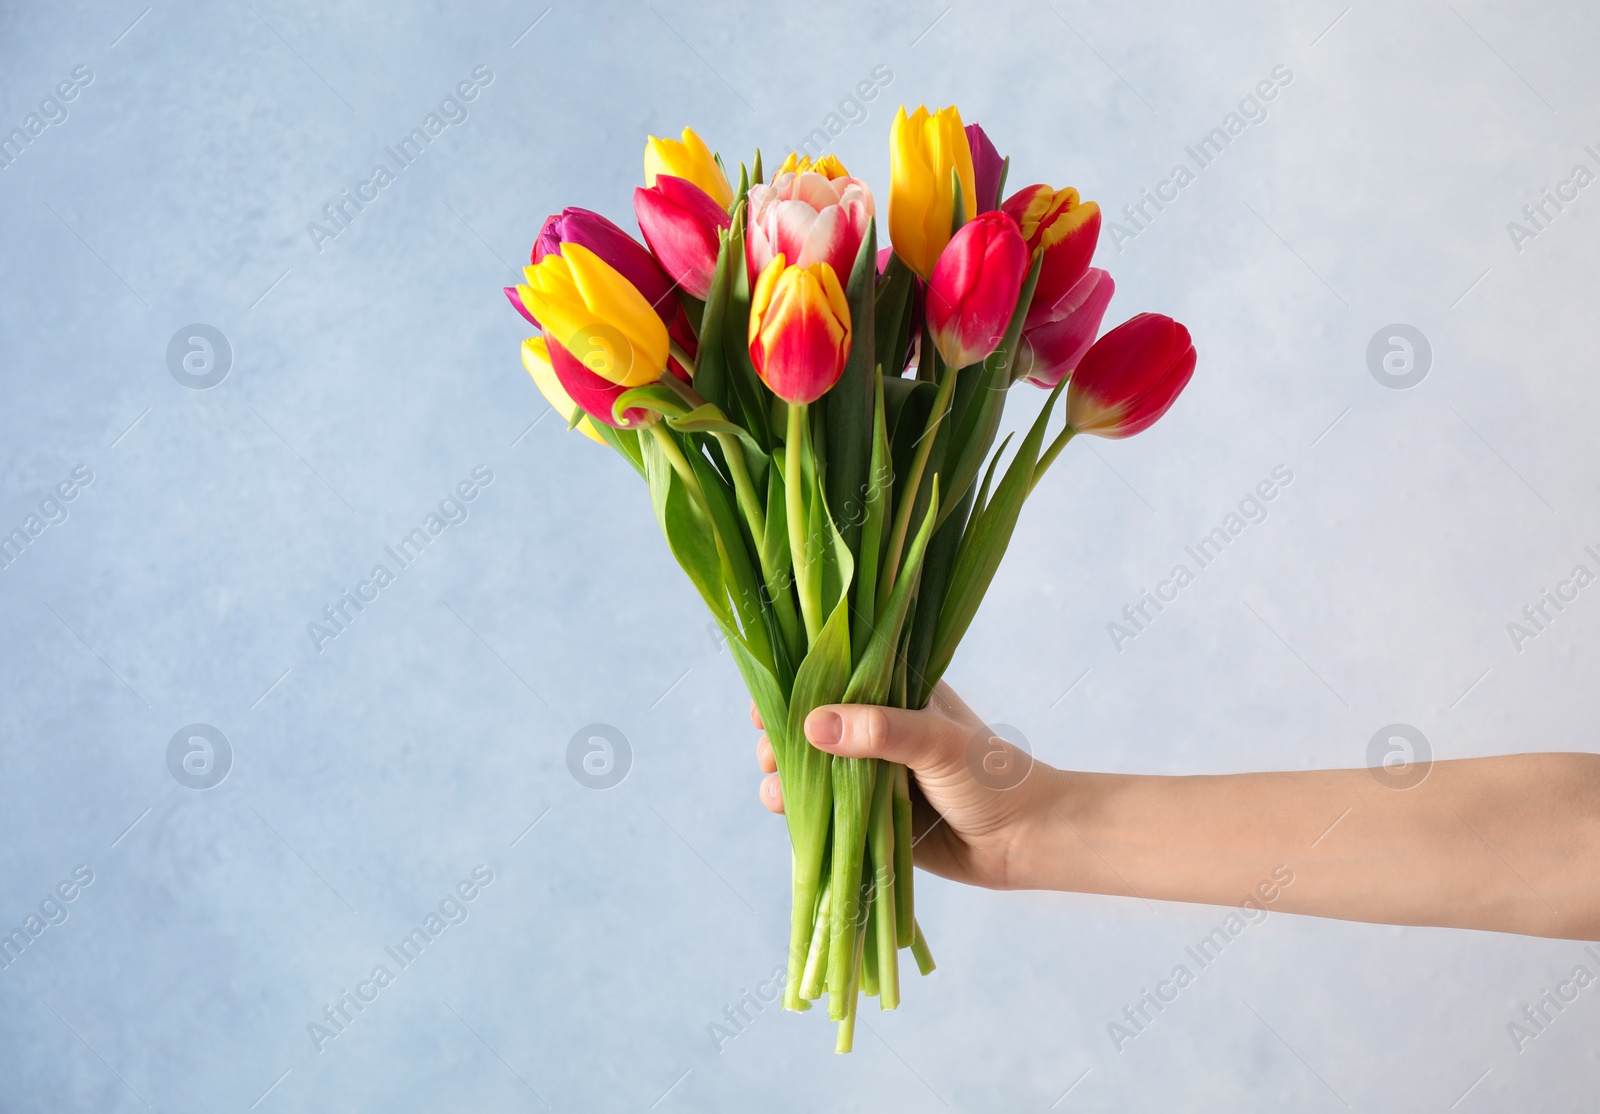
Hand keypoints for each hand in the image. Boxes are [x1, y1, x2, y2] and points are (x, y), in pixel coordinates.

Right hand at [753, 682, 1066, 890]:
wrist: (1025, 842)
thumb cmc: (992, 777)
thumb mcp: (938, 743)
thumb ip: (881, 731)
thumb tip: (813, 727)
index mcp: (896, 692)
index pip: (835, 677)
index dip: (796, 686)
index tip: (767, 705)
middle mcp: (878, 729)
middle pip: (812, 725)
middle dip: (782, 738)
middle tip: (770, 753)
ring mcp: (871, 774)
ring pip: (813, 770)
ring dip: (786, 777)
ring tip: (777, 791)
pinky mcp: (869, 816)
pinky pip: (825, 811)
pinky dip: (801, 812)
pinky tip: (786, 814)